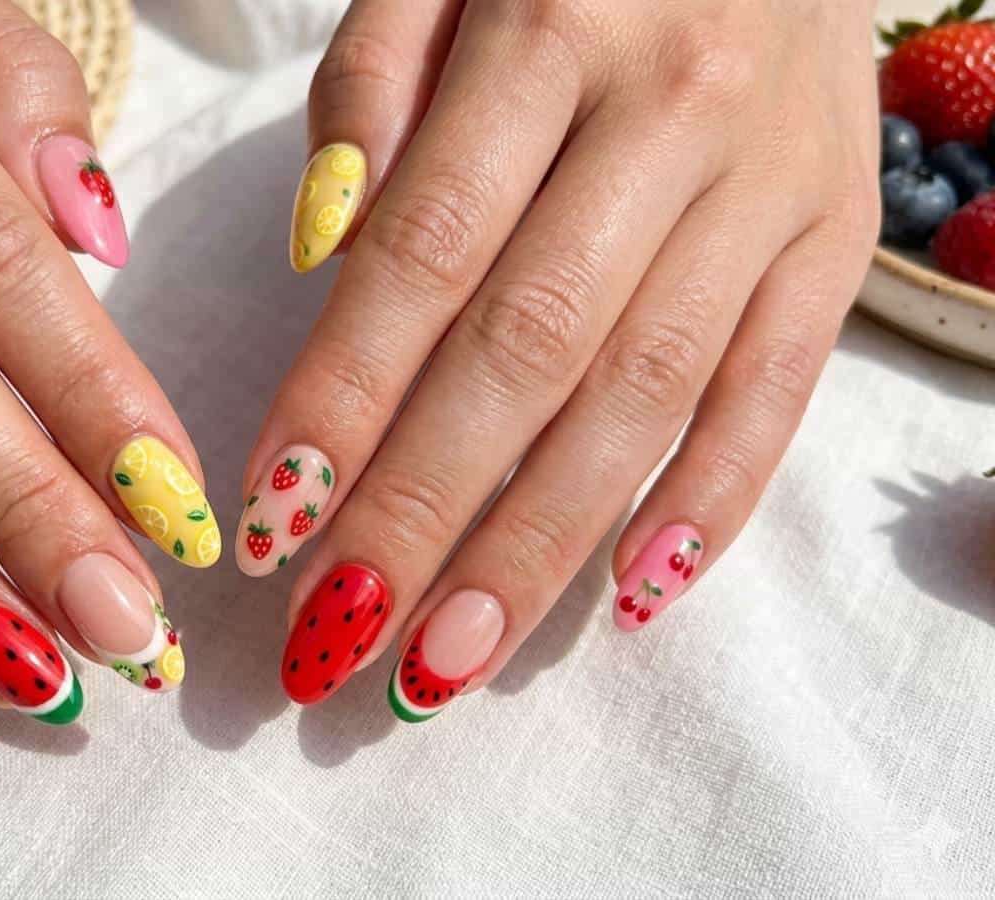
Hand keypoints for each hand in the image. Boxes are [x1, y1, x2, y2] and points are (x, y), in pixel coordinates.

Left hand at [239, 0, 879, 715]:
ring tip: (449, 660)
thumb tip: (326, 251)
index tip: (271, 526)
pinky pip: (781, 390)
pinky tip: (625, 601)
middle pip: (531, 350)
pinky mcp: (841, 233)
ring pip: (649, 394)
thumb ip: (372, 87)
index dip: (343, 399)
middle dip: (425, 510)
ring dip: (541, 544)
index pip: (425, 252)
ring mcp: (773, 181)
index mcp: (551, 27)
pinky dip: (709, 504)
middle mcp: (674, 112)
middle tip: (340, 637)